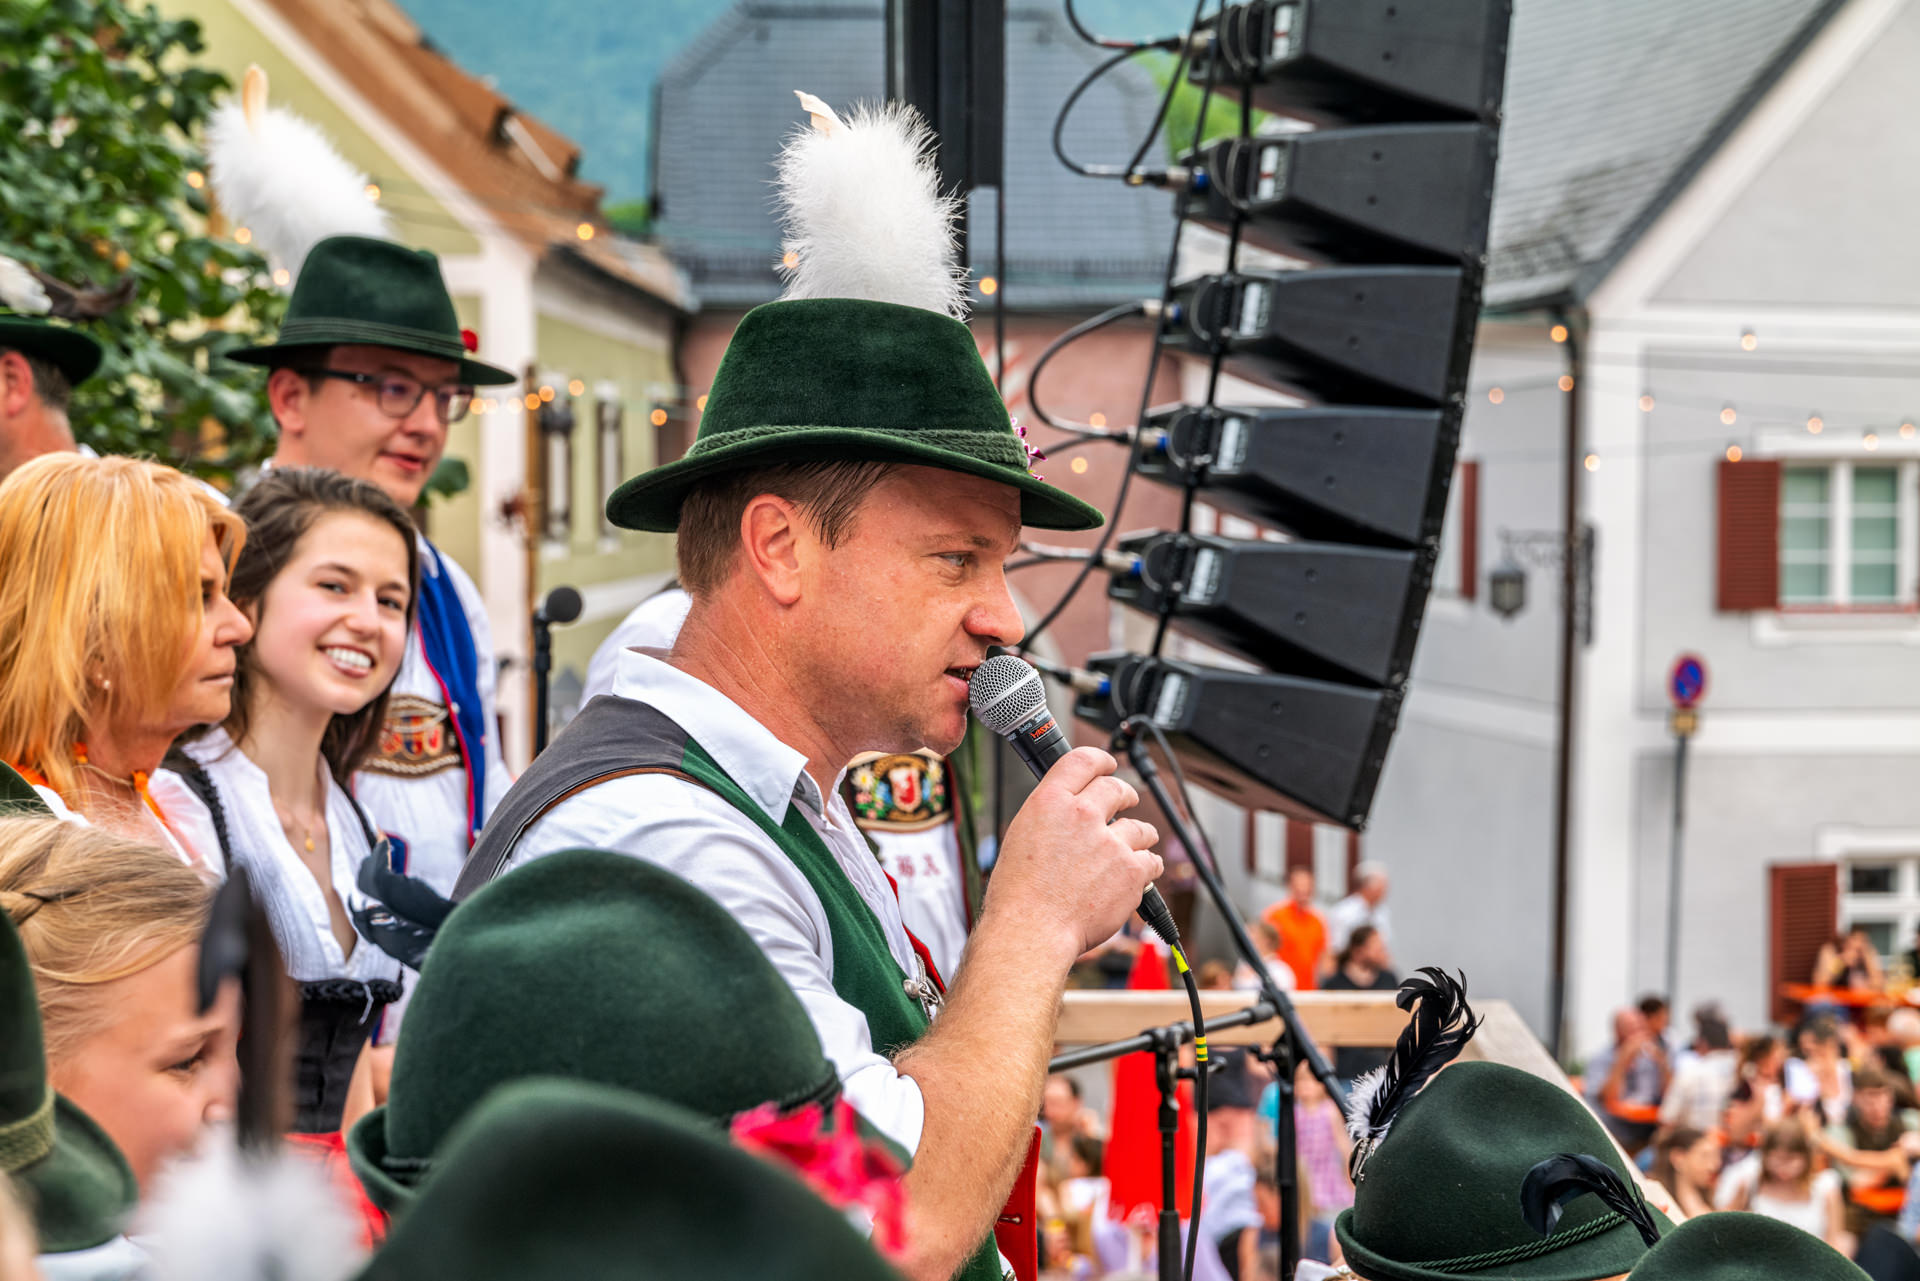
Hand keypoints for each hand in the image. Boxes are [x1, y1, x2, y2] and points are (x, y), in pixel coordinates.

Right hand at [986, 746, 1162, 955]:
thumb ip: (1051, 816)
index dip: (1101, 759)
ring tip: (1131, 850)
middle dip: (1125, 795)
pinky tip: (1137, 877)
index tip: (1109, 764)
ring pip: (1141, 828)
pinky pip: (1152, 861)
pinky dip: (1148, 867)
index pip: (1083, 760)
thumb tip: (1070, 812)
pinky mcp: (1132, 870)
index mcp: (1050, 802)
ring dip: (1139, 836)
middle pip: (1117, 789)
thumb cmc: (1019, 894)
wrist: (1033, 930)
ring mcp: (1111, 842)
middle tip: (1127, 802)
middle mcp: (1082, 814)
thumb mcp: (1020, 837)